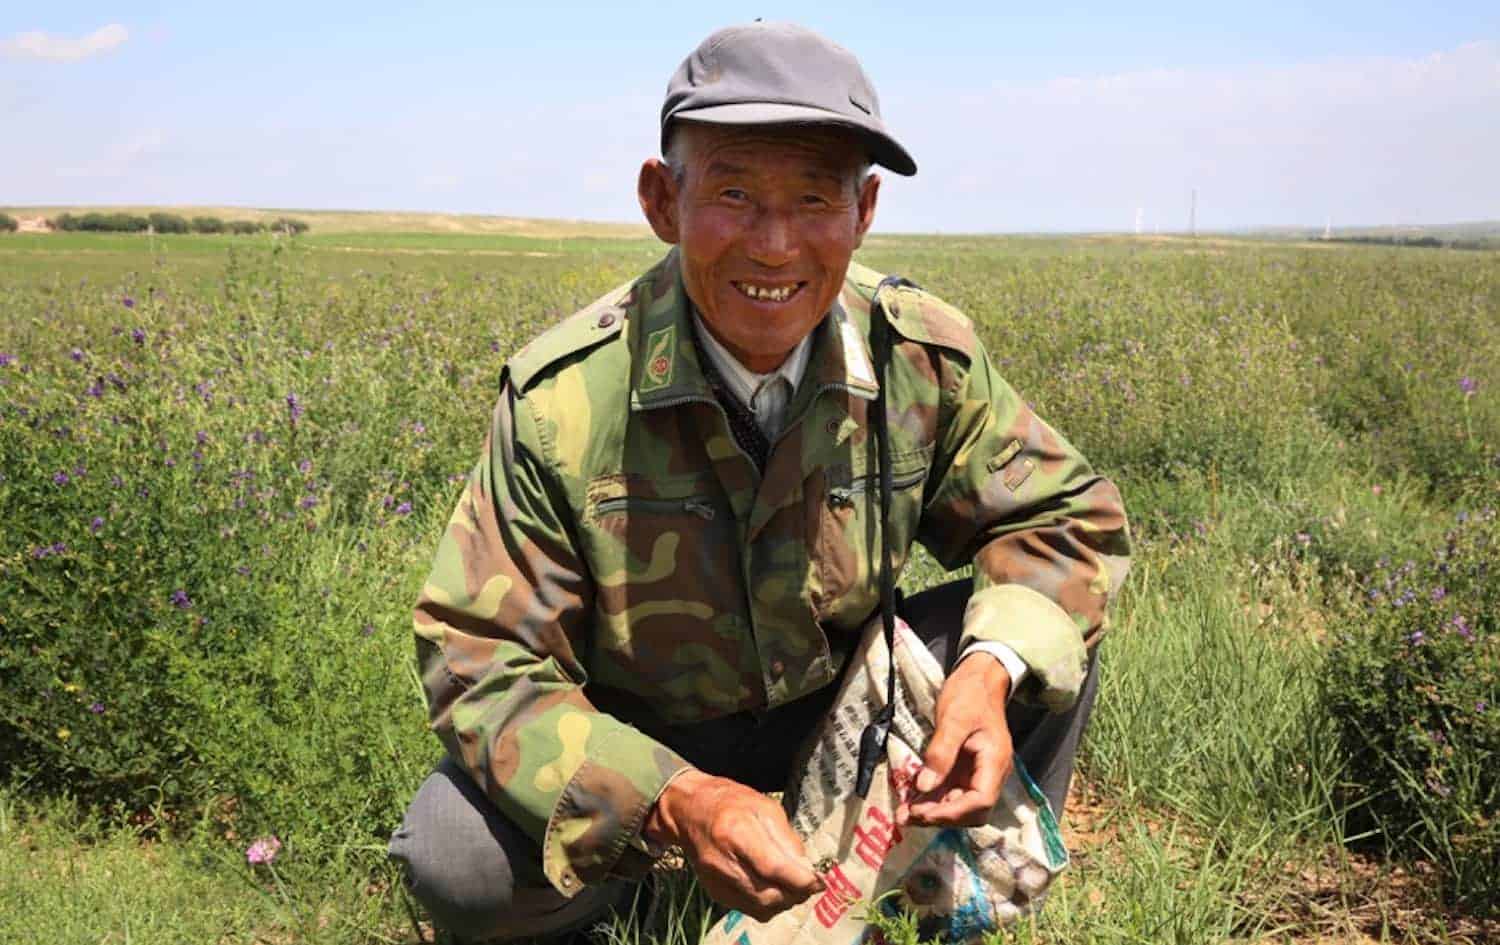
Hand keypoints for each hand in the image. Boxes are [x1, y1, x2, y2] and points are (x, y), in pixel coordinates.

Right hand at [643, 769, 824, 920]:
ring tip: (795, 885)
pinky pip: (751, 909)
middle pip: (769, 895)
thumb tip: (808, 868)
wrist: (690, 810)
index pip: (774, 868)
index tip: (820, 881)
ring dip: (785, 901)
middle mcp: (724, 862)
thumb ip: (787, 839)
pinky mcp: (716, 893)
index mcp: (737, 831)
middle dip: (796, 894)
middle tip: (810, 884)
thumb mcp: (765, 807)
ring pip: (762, 908)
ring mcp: (717, 881)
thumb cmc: (731, 802)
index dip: (801, 880)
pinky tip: (775, 887)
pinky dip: (769, 904)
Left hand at [898, 652, 1013, 827]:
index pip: (981, 802)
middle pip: (970, 810)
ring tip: (904, 813)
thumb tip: (925, 787)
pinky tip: (911, 800)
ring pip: (959, 804)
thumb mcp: (953, 719)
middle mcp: (989, 773)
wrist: (979, 678)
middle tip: (908, 816)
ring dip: (933, 811)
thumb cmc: (970, 694)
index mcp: (994, 762)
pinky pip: (950, 791)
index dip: (952, 813)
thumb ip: (940, 753)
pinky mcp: (964, 769)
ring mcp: (977, 772)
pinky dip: (932, 798)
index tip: (923, 812)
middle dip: (940, 816)